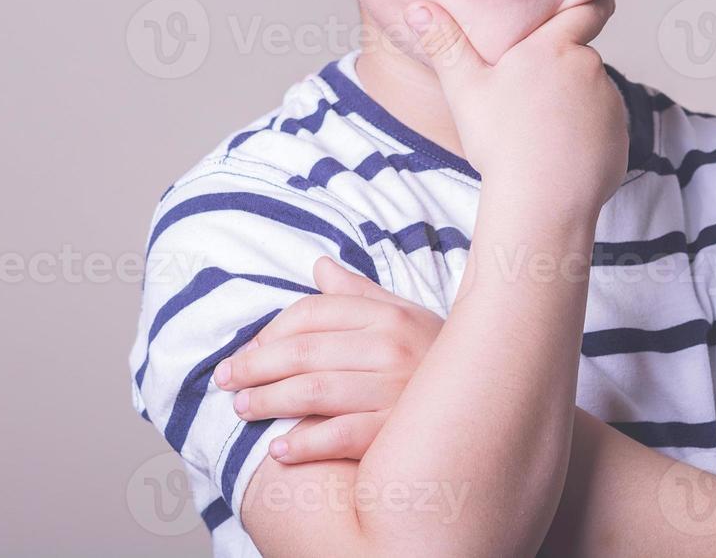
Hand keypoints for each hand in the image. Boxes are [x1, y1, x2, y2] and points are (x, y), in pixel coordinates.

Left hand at [212, 255, 443, 463]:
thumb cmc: (433, 359)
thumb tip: (318, 266)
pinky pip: (341, 436)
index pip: (311, 314)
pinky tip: (279, 450)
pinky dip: (305, 443)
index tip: (244, 352)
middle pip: (304, 351)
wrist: (489, 401)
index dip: (269, 333)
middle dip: (255, 367)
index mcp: (387, 313)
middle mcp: (391, 346)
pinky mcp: (398, 432)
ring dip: (269, 401)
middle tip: (225, 382)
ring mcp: (396, 390)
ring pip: (314, 391)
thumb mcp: (402, 316)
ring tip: (243, 409)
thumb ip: (358, 294)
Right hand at [404, 0, 627, 222]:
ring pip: (592, 94)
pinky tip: (560, 155)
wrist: (541, 200)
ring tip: (542, 132)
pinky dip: (587, 136)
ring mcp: (610, 103)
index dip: (593, 4)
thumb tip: (415, 6)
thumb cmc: (500, 142)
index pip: (586, 11)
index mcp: (553, 48)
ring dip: (575, 104)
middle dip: (563, 71)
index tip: (599, 0)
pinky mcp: (620, 136)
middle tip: (532, 98)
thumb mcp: (464, 88)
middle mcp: (589, 68)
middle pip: (580, 59)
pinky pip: (603, 127)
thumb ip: (444, 43)